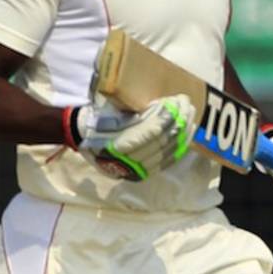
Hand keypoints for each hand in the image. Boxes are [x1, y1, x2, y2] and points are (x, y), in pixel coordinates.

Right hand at [64, 94, 196, 181]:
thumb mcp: (112, 112)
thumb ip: (136, 114)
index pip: (152, 130)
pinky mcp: (140, 174)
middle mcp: (127, 161)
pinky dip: (178, 148)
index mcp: (117, 144)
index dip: (169, 115)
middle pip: (163, 141)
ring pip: (167, 153)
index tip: (178, 100)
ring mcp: (134, 170)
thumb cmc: (97, 119)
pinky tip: (186, 135)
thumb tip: (165, 108)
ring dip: (183, 133)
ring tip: (190, 116)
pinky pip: (165, 163)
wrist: (82, 138)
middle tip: (187, 104)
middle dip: (179, 121)